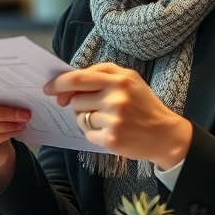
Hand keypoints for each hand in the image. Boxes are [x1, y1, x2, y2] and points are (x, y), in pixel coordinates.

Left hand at [43, 62, 191, 169]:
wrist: (166, 134)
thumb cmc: (142, 105)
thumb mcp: (128, 80)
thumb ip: (100, 76)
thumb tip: (66, 87)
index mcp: (119, 79)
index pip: (78, 78)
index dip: (59, 83)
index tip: (48, 88)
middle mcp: (116, 97)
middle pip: (76, 99)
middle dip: (78, 104)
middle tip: (93, 107)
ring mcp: (114, 119)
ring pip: (80, 117)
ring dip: (86, 119)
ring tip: (107, 120)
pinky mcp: (112, 138)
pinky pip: (87, 133)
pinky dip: (94, 133)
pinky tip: (110, 132)